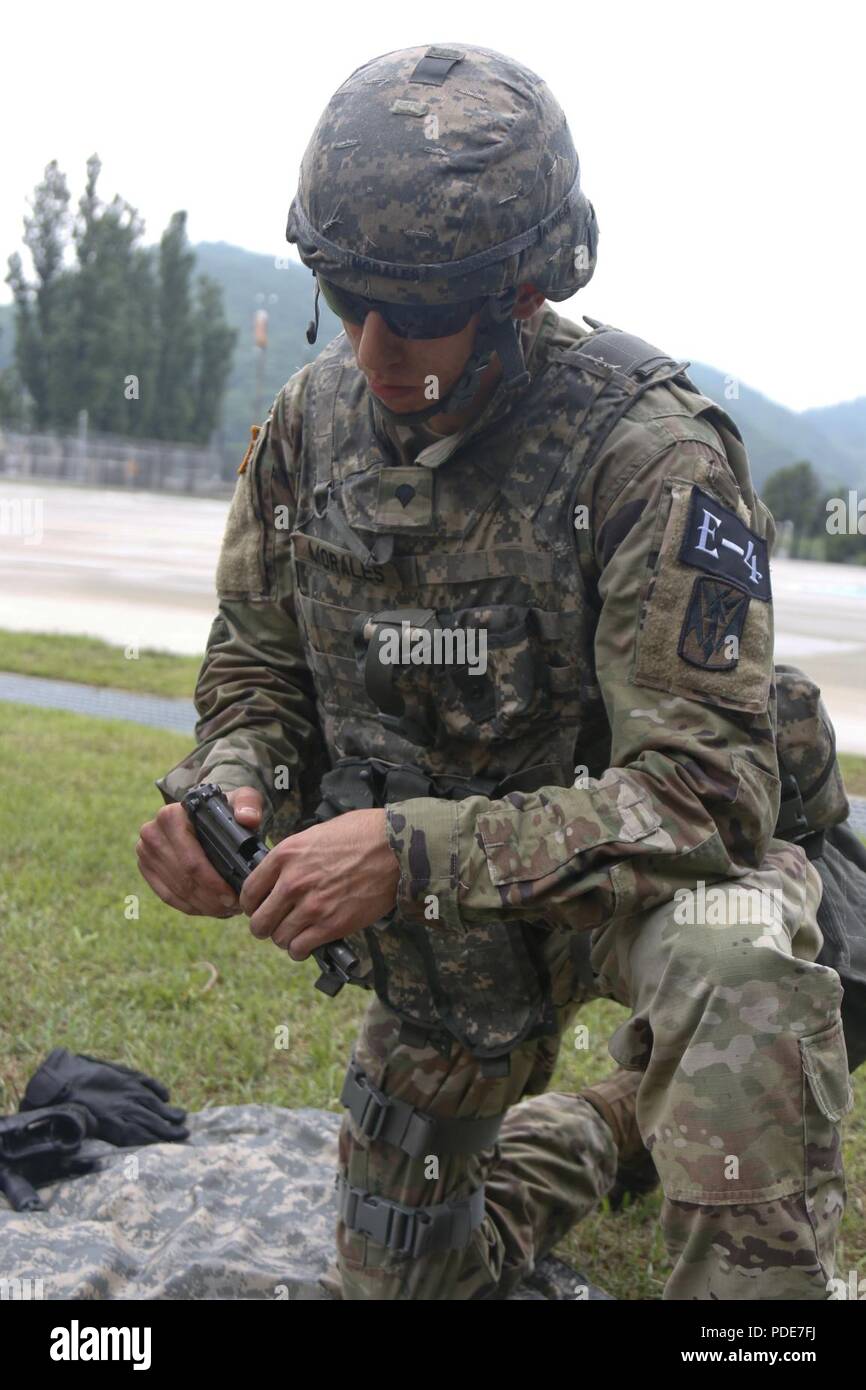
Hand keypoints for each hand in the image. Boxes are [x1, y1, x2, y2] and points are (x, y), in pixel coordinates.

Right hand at [136, 786, 263, 916]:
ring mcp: (145, 852)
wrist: (203, 813)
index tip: (234, 897)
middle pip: (183, 880)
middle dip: (211, 899)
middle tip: (234, 908)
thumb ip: (249, 805)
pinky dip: (190, 906)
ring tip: (227, 909)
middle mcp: (152, 832)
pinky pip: (167, 896)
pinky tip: (210, 909)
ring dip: (203, 906)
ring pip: (176, 891)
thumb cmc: (224, 809)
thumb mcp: (241, 800)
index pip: (191, 861)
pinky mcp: (145, 867)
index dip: (213, 884)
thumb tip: (248, 819)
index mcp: (171, 816)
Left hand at [240, 810, 399, 958]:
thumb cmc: (362, 835)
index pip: (248, 891)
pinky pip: (300, 949)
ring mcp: (311, 906)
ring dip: (285, 938)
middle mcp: (292, 882)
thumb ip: (294, 857)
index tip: (259, 907)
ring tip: (296, 933)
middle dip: (265, 926)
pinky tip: (307, 943)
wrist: (396, 848)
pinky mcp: (331, 926)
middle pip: (258, 921)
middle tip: (276, 924)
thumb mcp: (316, 835)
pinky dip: (300, 949)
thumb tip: (281, 874)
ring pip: (278, 938)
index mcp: (285, 855)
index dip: (252, 903)